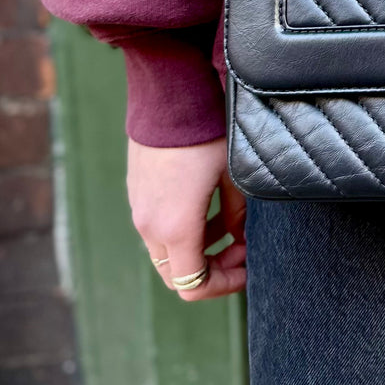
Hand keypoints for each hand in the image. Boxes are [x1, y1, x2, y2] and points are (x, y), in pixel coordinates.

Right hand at [127, 137, 246, 300]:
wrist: (168, 98)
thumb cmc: (204, 135)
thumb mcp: (232, 176)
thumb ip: (236, 214)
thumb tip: (239, 235)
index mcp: (175, 228)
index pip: (193, 285)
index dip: (224, 286)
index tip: (247, 269)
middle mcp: (149, 226)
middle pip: (177, 274)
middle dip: (213, 270)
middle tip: (241, 250)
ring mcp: (139, 210)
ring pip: (167, 252)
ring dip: (199, 249)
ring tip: (232, 227)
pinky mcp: (137, 194)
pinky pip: (158, 229)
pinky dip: (183, 231)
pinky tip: (210, 208)